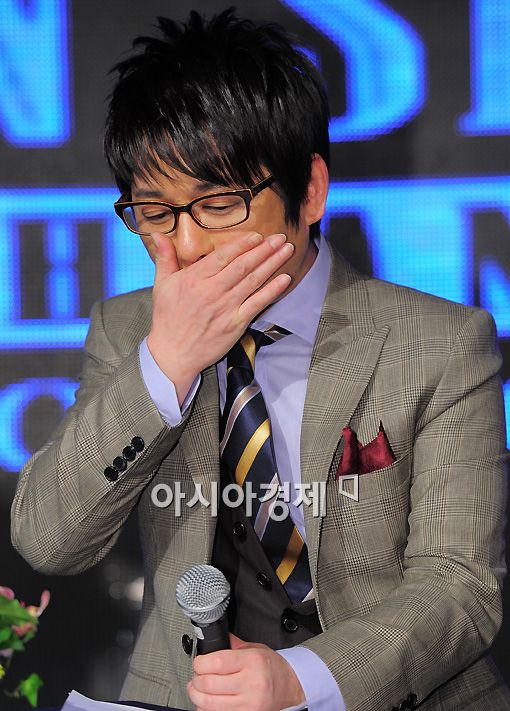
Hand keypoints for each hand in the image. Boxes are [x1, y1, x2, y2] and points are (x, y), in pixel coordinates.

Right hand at [146, 231, 293, 403]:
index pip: (223, 256)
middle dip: (264, 249)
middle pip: (243, 265)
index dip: (242, 244)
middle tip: (280, 237)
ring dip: (272, 264)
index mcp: (195, 279)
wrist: (173, 353)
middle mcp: (212, 291)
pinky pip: (258, 303)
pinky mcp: (236, 323)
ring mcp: (226, 307)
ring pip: (253, 280)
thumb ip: (165, 258)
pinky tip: (285, 279)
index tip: (257, 235)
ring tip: (287, 250)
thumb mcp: (162, 285)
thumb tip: (157, 235)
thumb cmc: (167, 318)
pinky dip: (272, 290)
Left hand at [186, 633, 305, 710]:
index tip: (198, 662)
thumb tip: (213, 639)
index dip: (200, 662)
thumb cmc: (273, 667)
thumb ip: (233, 645)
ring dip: (197, 696)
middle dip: (195, 680)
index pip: (217, 662)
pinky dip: (206, 709)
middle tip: (196, 675)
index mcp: (252, 662)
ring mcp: (248, 704)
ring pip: (209, 704)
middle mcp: (251, 683)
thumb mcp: (256, 648)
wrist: (290, 686)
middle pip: (209, 684)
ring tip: (196, 689)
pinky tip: (208, 702)